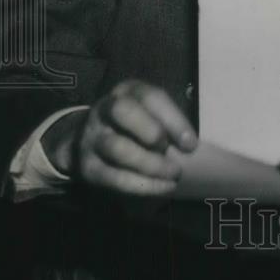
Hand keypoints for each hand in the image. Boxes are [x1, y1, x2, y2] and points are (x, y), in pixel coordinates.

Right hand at [43, 79, 196, 195]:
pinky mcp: (88, 166)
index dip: (173, 120)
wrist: (93, 142)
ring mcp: (92, 137)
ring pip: (117, 147)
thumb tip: (189, 145)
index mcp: (127, 91)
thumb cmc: (136, 126)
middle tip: (169, 150)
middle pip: (123, 110)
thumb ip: (168, 123)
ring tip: (173, 173)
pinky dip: (142, 185)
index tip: (191, 144)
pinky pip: (113, 177)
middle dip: (151, 131)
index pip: (150, 97)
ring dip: (150, 164)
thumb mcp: (151, 114)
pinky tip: (162, 187)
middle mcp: (105, 109)